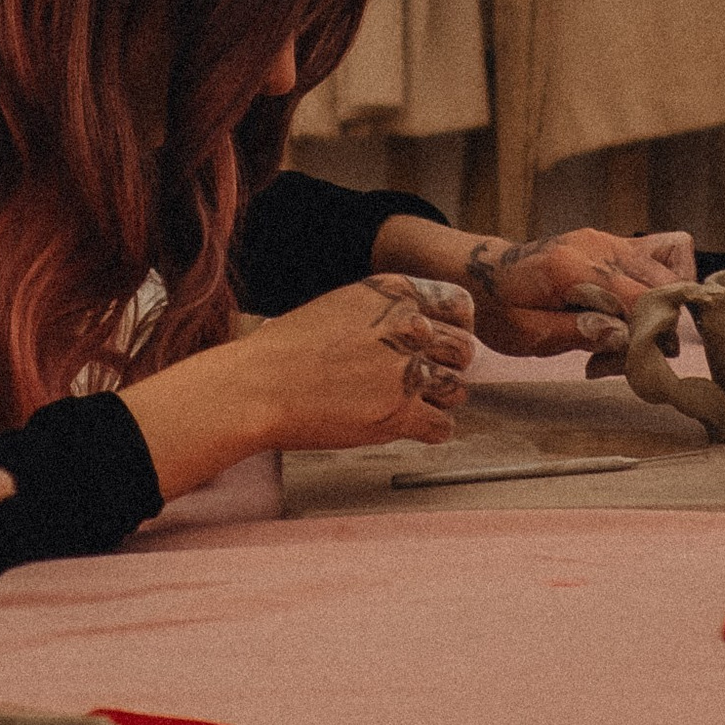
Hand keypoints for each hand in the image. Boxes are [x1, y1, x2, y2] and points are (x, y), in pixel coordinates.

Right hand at [244, 275, 475, 451]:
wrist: (260, 386)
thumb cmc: (290, 349)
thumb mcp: (343, 307)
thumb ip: (388, 314)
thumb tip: (426, 332)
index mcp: (393, 294)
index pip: (459, 305)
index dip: (456, 327)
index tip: (442, 343)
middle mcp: (407, 327)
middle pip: (464, 350)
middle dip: (446, 366)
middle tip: (417, 377)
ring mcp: (407, 371)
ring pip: (457, 390)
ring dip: (436, 400)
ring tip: (400, 401)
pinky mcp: (401, 414)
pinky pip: (443, 427)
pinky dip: (426, 430)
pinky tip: (398, 422)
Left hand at [462, 227, 695, 359]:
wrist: (481, 275)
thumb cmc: (499, 308)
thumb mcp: (526, 333)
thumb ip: (576, 332)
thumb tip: (624, 336)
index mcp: (570, 267)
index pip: (639, 296)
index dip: (652, 332)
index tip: (642, 361)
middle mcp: (596, 244)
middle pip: (664, 282)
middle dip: (661, 324)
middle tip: (630, 354)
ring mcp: (608, 239)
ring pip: (672, 267)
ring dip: (664, 306)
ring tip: (631, 334)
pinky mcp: (614, 243)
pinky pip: (663, 256)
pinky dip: (663, 286)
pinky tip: (639, 311)